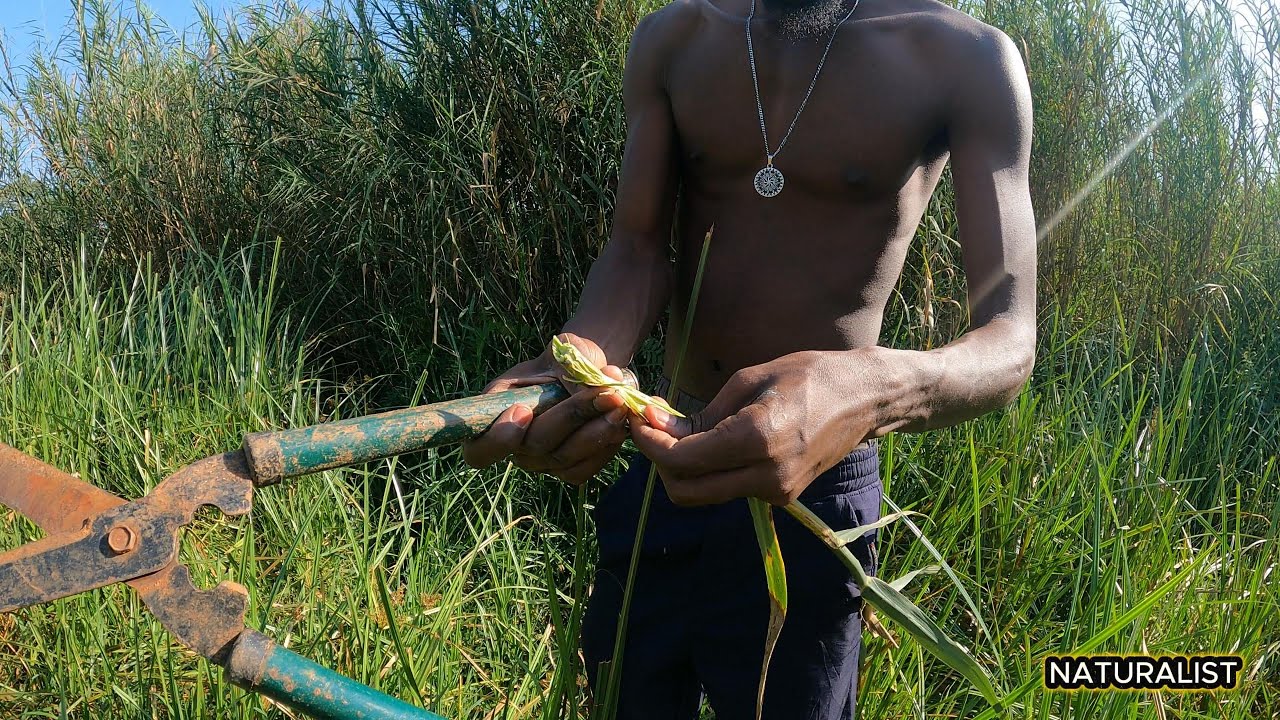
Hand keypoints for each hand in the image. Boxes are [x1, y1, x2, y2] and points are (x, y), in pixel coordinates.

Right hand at [462, 333, 632, 485]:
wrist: (587, 373)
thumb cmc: (566, 359)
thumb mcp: (565, 351)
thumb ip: (572, 368)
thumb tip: (591, 388)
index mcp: (495, 411)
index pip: (477, 448)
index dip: (496, 439)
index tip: (522, 411)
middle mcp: (513, 445)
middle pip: (534, 446)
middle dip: (572, 418)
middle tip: (607, 394)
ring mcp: (539, 462)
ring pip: (563, 460)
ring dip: (596, 433)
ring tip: (620, 403)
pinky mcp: (565, 470)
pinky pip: (582, 470)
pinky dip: (604, 448)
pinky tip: (620, 423)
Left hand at [630, 350, 882, 505]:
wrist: (865, 400)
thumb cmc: (809, 375)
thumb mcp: (749, 380)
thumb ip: (703, 414)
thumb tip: (660, 427)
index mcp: (756, 439)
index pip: (682, 459)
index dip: (649, 443)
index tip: (638, 420)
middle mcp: (765, 475)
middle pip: (686, 491)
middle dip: (660, 463)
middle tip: (653, 430)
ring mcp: (776, 492)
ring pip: (705, 495)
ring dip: (683, 470)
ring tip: (679, 432)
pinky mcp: (782, 496)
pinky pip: (729, 489)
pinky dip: (710, 472)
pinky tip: (711, 442)